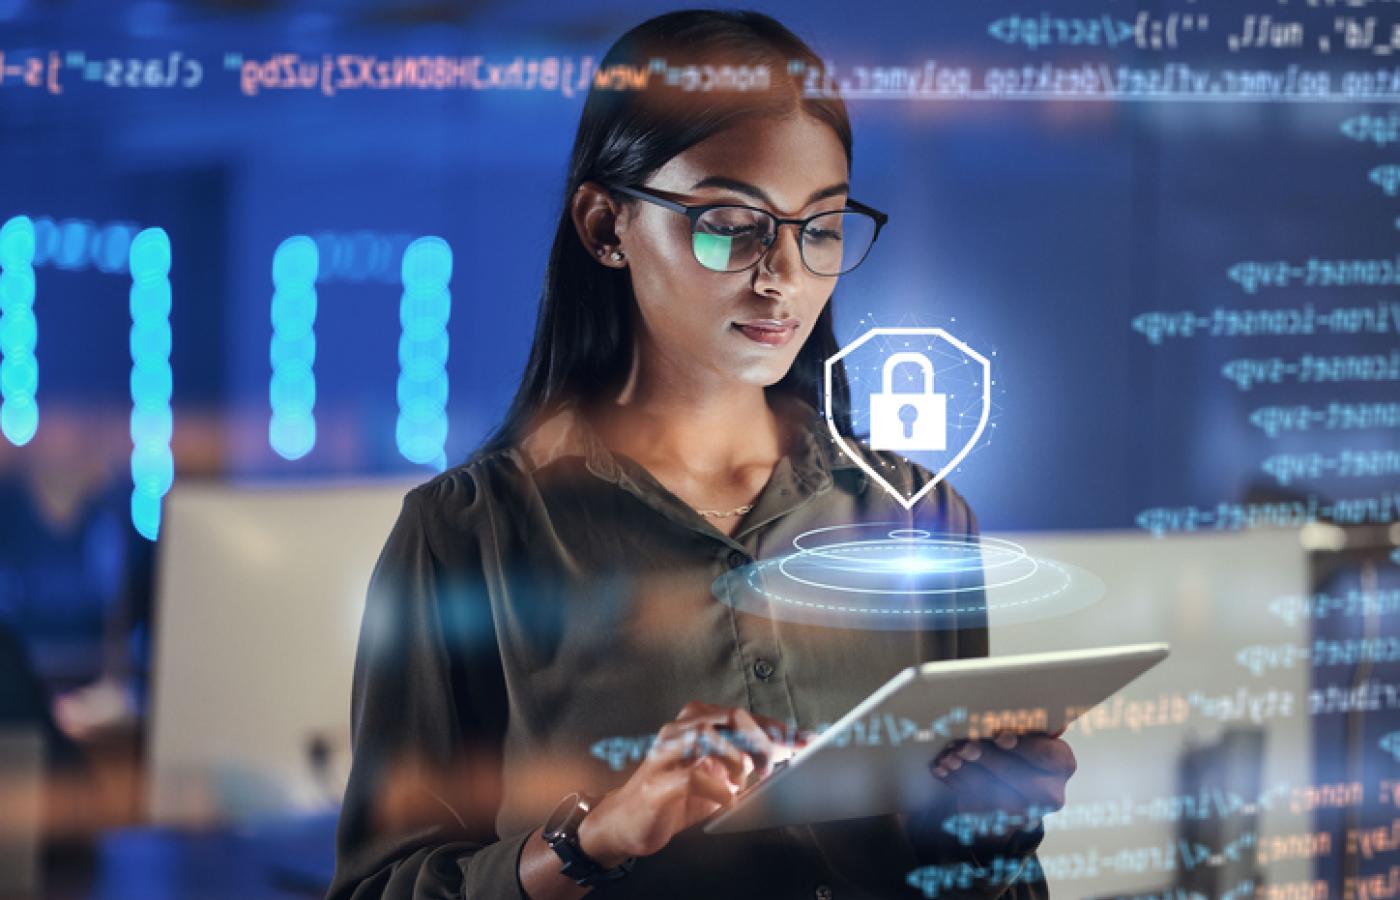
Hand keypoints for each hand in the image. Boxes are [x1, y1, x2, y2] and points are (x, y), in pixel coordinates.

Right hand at [577, 702, 796, 865]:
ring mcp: (666, 754)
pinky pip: (694, 775)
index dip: (776, 726)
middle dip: (763, 737)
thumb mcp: (714, 778)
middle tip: (779, 761)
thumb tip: (784, 760)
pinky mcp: (658, 782)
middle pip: (731, 716)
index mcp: (694, 724)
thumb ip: (743, 765)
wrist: (624, 823)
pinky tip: (729, 798)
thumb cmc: (672, 798)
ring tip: (745, 780)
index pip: (742, 715)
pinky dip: (719, 787)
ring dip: (738, 758)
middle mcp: (679, 731)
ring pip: (709, 734)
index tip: (804, 739)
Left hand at [930, 731, 1075, 826]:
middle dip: (986, 759)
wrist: (1017, 785)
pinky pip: (975, 804)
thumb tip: (988, 718)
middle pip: (1016, 775)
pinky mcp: (1000, 822)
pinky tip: (943, 769)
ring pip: (992, 793)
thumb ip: (1016, 725)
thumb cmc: (1020, 748)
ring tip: (948, 757)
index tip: (1000, 738)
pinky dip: (956, 783)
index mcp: (1061, 763)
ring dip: (966, 773)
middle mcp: (1049, 792)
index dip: (1022, 747)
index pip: (1044, 754)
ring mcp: (1026, 812)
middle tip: (964, 747)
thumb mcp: (1026, 733)